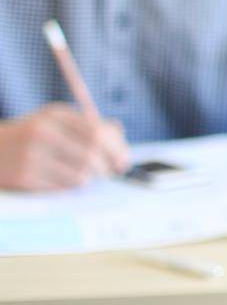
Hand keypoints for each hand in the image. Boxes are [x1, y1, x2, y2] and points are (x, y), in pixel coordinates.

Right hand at [0, 104, 129, 190]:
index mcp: (55, 116)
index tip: (124, 160)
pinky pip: (62, 187)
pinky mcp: (24, 178)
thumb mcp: (57, 120)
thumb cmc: (33, 134)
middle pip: (91, 155)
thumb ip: (88, 124)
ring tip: (89, 175)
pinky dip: (72, 185)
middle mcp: (42, 133)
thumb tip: (120, 134)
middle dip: (109, 167)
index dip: (117, 149)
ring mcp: (31, 157)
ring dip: (91, 178)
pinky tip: (68, 179)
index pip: (97, 132)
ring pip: (80, 175)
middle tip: (113, 172)